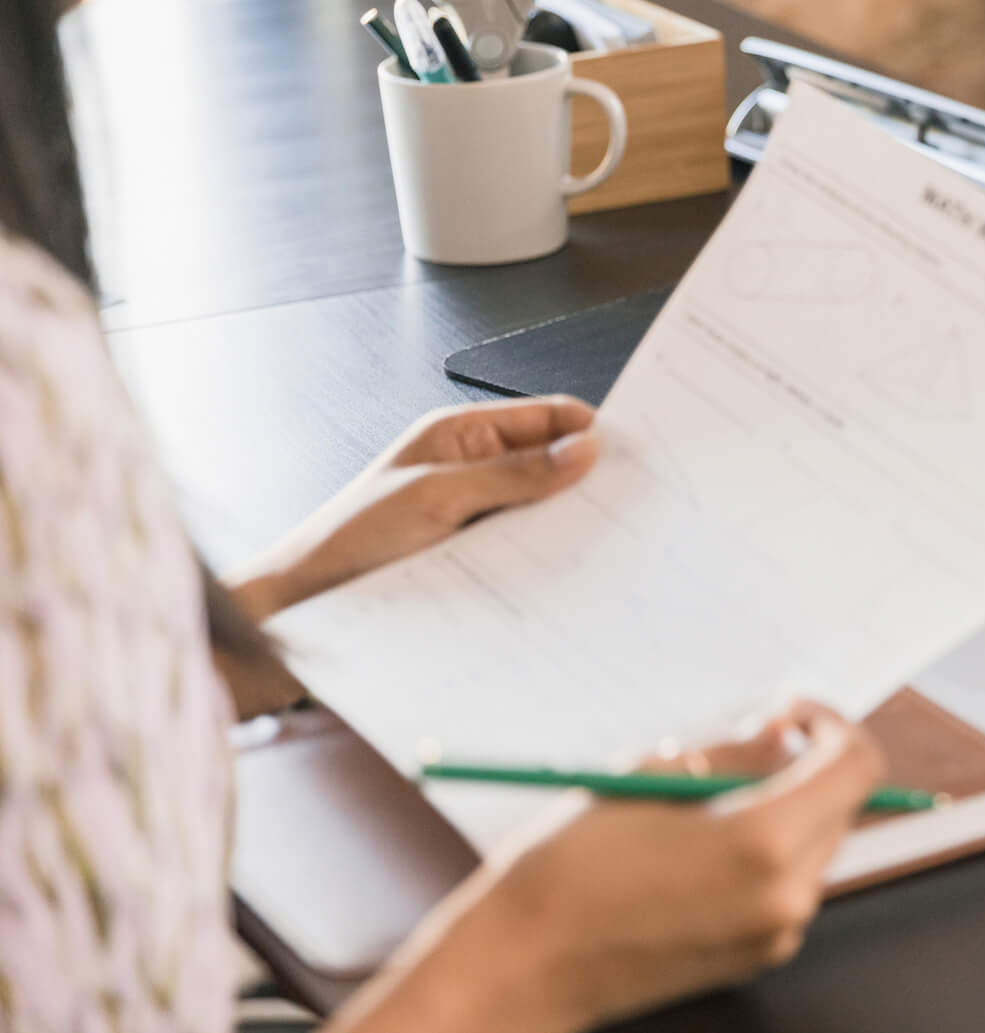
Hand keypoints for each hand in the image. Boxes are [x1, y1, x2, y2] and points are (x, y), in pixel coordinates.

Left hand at [237, 396, 599, 617]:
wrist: (300, 615)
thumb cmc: (345, 543)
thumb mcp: (434, 497)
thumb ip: (512, 474)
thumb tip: (582, 450)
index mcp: (461, 434)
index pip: (549, 417)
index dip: (592, 431)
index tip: (636, 455)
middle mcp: (474, 471)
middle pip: (554, 467)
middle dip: (588, 484)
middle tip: (631, 507)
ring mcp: (477, 518)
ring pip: (544, 514)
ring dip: (568, 529)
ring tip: (603, 547)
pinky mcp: (477, 561)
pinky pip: (528, 554)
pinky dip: (548, 561)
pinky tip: (566, 577)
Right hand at [334, 704, 885, 1032]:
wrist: (525, 967)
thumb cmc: (572, 868)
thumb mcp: (653, 778)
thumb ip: (735, 752)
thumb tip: (784, 733)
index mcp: (764, 843)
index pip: (855, 766)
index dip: (832, 724)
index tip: (795, 712)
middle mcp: (785, 895)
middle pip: (842, 805)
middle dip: (809, 763)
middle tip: (754, 736)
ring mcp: (776, 934)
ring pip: (818, 844)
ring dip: (788, 806)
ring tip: (711, 794)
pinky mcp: (759, 957)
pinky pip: (790, 884)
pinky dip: (769, 850)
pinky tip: (704, 841)